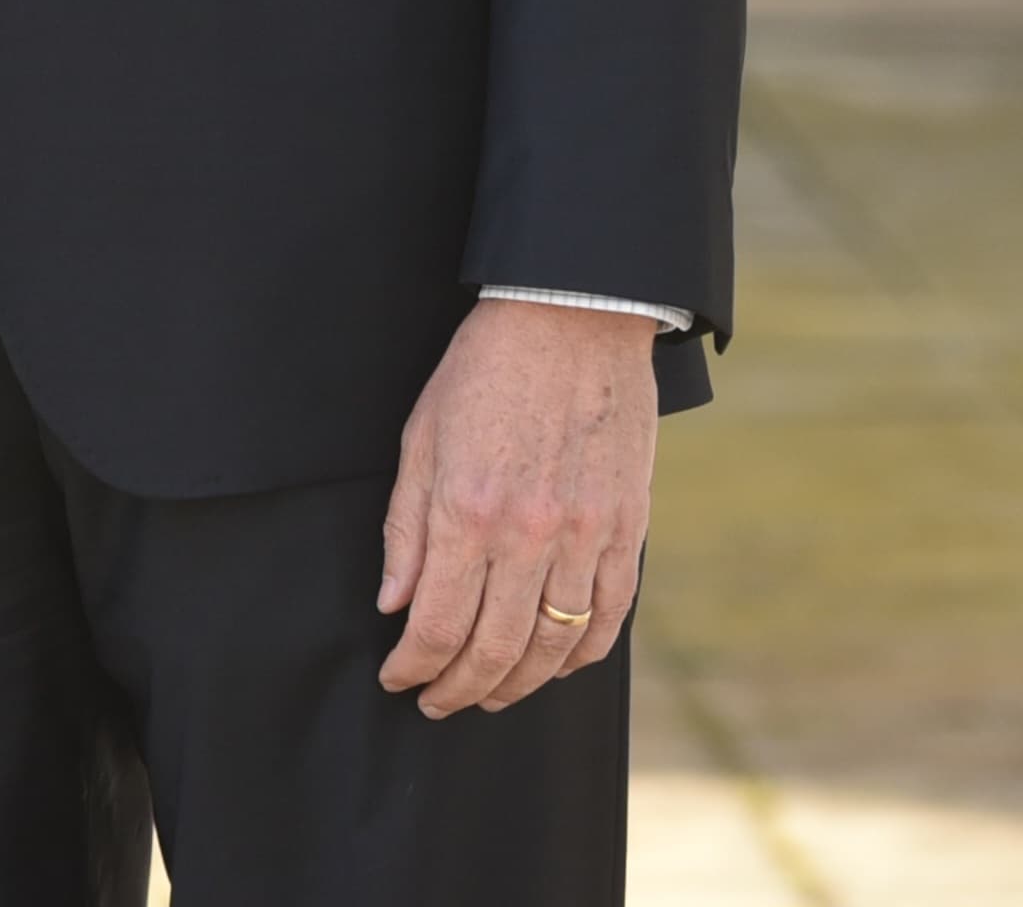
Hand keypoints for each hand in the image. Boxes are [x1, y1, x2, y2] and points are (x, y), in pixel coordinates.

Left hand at [375, 298, 658, 715]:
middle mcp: (529, 535)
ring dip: (516, 685)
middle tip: (437, 702)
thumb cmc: (483, 370)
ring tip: (487, 695)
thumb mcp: (420, 438)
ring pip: (552, 647)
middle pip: (493, 650)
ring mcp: (586, 537)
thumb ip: (406, 528)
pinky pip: (609, 618)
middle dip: (459, 689)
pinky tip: (552, 666)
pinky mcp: (627, 531)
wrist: (572, 319)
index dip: (414, 666)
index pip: (437, 625)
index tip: (398, 678)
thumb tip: (395, 604)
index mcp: (467, 512)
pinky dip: (580, 656)